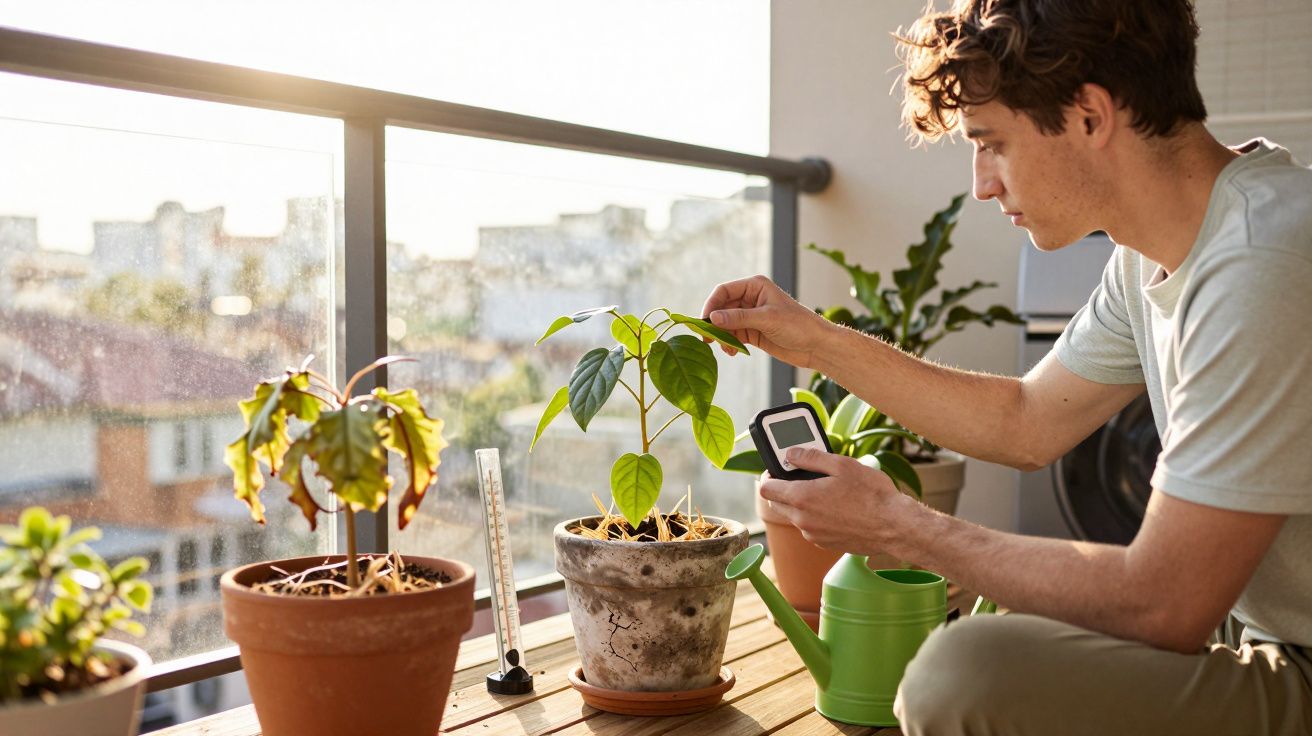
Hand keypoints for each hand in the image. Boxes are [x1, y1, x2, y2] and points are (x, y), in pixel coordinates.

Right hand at [700, 274, 831, 367]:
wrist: (816, 346)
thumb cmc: (799, 325)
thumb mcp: (767, 319)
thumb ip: (739, 318)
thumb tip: (713, 318)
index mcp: (755, 287)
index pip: (724, 291)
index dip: (711, 305)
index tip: (704, 321)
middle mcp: (750, 299)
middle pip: (722, 308)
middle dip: (714, 324)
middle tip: (707, 339)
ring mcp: (751, 317)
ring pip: (725, 324)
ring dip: (722, 336)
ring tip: (726, 348)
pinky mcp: (752, 332)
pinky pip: (733, 336)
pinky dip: (729, 344)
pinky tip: (732, 352)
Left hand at [758, 447, 920, 556]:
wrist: (894, 527)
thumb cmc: (871, 494)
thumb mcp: (842, 465)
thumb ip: (811, 457)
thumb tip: (791, 453)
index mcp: (801, 498)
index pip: (766, 488)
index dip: (769, 475)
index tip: (779, 468)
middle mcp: (802, 520)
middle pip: (776, 503)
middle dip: (783, 489)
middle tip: (802, 477)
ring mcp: (813, 535)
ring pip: (794, 516)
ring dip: (800, 503)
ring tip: (825, 491)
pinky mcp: (825, 544)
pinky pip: (810, 527)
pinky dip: (815, 517)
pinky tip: (836, 507)